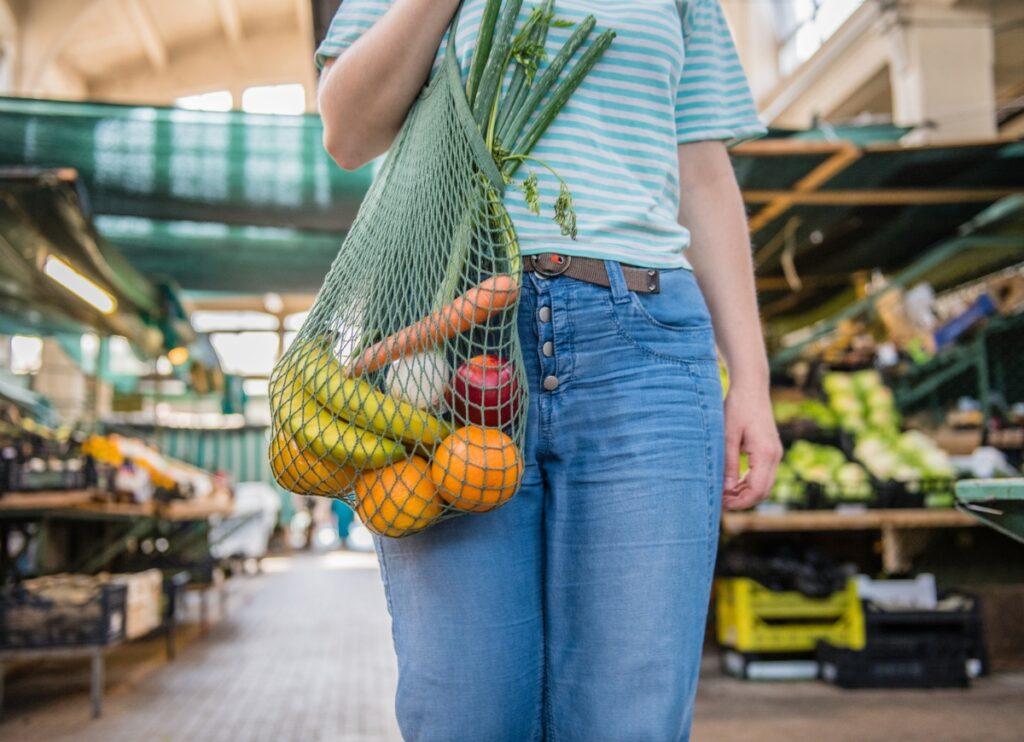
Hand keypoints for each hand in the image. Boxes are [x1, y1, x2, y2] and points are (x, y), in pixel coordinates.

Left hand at [722, 383, 781, 509]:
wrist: (751, 387)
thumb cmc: (736, 407)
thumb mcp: (727, 436)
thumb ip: (728, 463)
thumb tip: (727, 489)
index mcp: (765, 453)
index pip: (757, 489)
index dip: (740, 501)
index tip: (722, 504)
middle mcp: (775, 455)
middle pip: (763, 490)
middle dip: (743, 500)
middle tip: (721, 501)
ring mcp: (775, 453)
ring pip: (764, 484)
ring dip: (746, 492)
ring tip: (723, 492)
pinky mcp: (770, 450)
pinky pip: (763, 474)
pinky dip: (749, 482)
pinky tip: (732, 482)